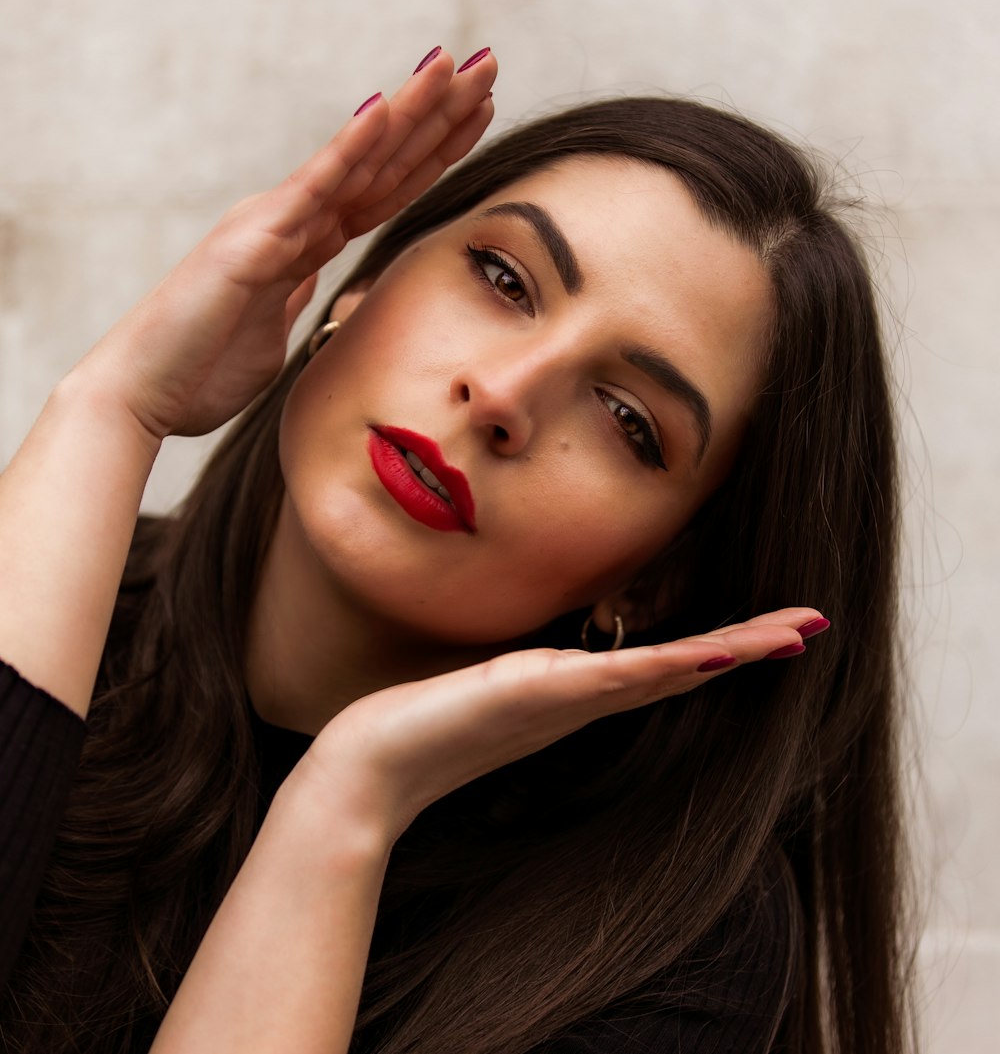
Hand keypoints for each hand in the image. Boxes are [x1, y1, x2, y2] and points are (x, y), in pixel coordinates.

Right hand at [76, 47, 496, 438]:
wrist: (140, 394)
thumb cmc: (199, 370)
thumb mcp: (271, 333)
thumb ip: (294, 296)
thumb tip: (314, 280)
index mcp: (302, 243)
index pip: (384, 189)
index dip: (433, 151)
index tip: (478, 113)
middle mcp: (292, 219)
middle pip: (382, 162)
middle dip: (438, 114)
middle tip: (488, 64)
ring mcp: (273, 223)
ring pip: (357, 160)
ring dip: (409, 111)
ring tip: (453, 64)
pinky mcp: (252, 240)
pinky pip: (312, 187)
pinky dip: (350, 147)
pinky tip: (387, 108)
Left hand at [301, 607, 826, 844]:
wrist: (370, 769)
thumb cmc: (424, 725)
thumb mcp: (486, 682)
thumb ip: (523, 670)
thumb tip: (540, 653)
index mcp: (575, 691)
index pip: (663, 662)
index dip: (722, 646)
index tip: (777, 629)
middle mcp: (581, 699)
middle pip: (681, 666)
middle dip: (747, 646)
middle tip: (810, 628)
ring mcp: (563, 701)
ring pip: (661, 670)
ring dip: (726, 651)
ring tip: (786, 636)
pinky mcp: (533, 697)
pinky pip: (610, 678)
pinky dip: (660, 666)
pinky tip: (699, 655)